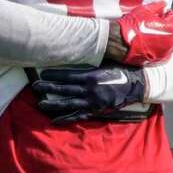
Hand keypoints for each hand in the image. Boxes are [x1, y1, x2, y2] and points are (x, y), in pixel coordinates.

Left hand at [31, 66, 146, 122]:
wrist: (138, 84)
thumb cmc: (120, 70)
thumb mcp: (105, 62)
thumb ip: (90, 62)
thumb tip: (75, 53)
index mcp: (91, 76)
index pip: (68, 75)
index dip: (54, 75)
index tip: (42, 74)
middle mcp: (90, 90)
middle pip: (65, 89)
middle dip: (48, 88)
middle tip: (35, 87)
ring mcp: (92, 102)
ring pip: (68, 104)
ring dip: (53, 105)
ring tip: (40, 104)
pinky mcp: (96, 111)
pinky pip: (78, 116)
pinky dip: (66, 119)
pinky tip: (54, 120)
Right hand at [112, 1, 172, 64]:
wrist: (119, 41)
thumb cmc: (131, 26)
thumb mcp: (144, 10)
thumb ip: (157, 6)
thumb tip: (163, 4)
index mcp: (170, 28)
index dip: (167, 14)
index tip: (160, 14)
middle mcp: (171, 42)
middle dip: (168, 26)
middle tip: (156, 24)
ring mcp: (165, 52)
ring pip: (171, 43)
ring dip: (165, 37)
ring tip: (153, 34)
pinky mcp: (158, 60)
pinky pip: (166, 53)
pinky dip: (162, 49)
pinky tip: (153, 44)